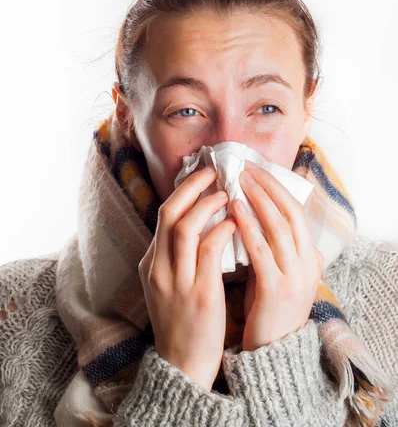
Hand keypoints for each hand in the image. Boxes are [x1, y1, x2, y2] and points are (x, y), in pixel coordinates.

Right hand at [138, 165, 236, 390]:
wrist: (182, 365)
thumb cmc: (181, 320)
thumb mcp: (166, 285)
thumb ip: (175, 255)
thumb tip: (197, 222)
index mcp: (150, 264)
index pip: (162, 216)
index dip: (183, 191)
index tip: (202, 176)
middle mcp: (158, 268)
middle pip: (168, 214)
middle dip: (191, 187)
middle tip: (213, 171)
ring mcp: (176, 282)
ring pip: (184, 228)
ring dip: (207, 205)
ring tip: (226, 193)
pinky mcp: (199, 295)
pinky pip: (208, 252)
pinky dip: (221, 231)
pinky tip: (234, 222)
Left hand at [230, 159, 323, 351]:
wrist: (273, 350)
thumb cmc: (268, 306)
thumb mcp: (278, 271)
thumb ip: (272, 245)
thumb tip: (253, 212)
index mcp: (308, 256)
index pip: (296, 211)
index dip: (276, 187)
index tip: (255, 169)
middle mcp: (307, 262)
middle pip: (290, 212)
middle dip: (267, 186)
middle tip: (245, 167)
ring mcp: (295, 275)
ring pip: (278, 226)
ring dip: (257, 199)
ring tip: (238, 181)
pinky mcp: (277, 289)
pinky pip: (262, 249)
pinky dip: (249, 226)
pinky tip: (234, 210)